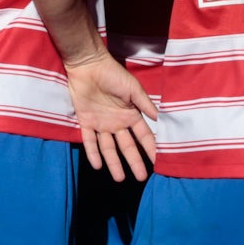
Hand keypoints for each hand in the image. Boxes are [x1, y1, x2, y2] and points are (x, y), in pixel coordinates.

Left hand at [67, 51, 158, 181]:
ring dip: (113, 163)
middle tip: (141, 177)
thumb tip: (158, 119)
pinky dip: (93, 153)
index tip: (157, 162)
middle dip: (134, 162)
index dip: (150, 148)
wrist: (88, 66)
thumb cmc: (113, 75)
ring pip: (108, 148)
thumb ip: (145, 104)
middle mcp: (117, 123)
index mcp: (131, 115)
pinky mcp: (85, 122)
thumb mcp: (133, 88)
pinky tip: (98, 165)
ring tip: (119, 179)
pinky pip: (89, 141)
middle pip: (127, 146)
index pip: (143, 136)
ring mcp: (101, 124)